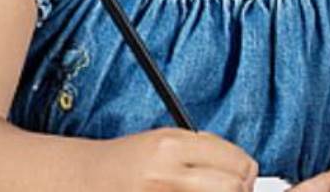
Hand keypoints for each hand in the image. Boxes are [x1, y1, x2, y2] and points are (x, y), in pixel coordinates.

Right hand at [84, 128, 258, 191]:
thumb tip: (245, 170)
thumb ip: (202, 151)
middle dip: (238, 191)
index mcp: (171, 145)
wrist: (84, 181)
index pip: (236, 160)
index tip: (241, 178)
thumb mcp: (162, 143)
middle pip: (234, 187)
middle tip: (230, 191)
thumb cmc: (125, 164)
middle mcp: (168, 173)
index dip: (245, 172)